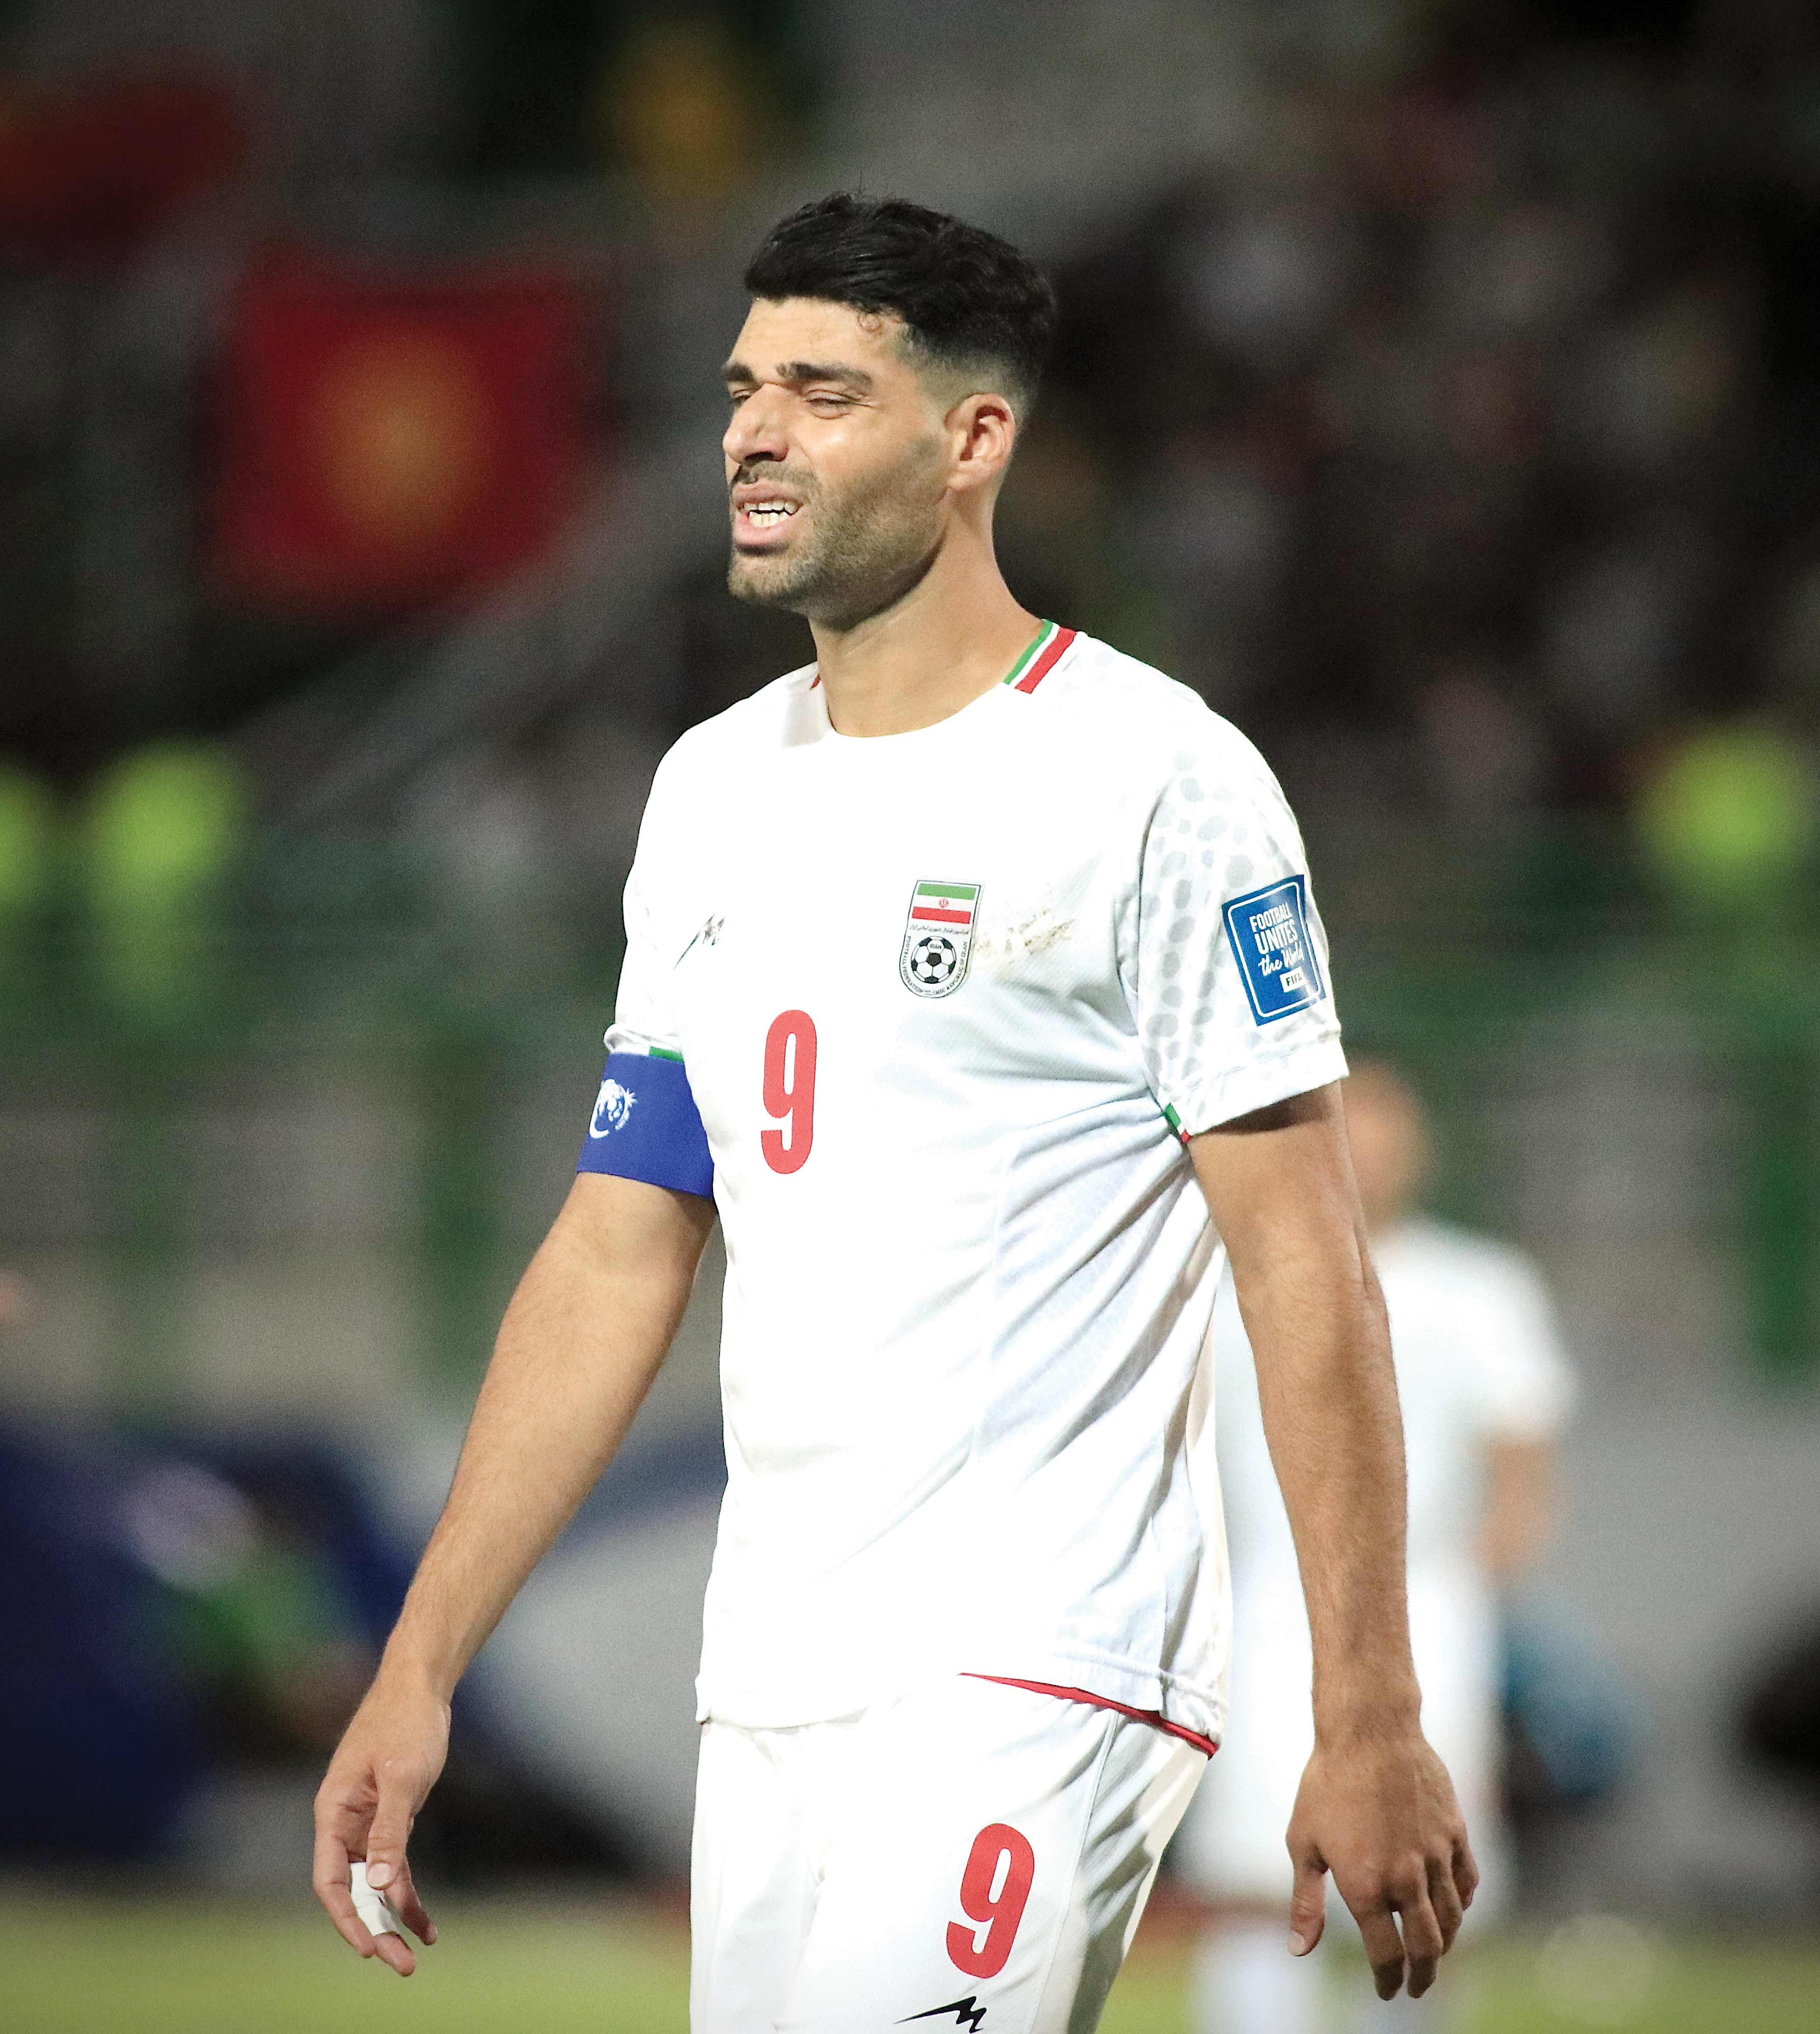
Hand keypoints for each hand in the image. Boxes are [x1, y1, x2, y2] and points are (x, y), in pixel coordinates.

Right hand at [312, 1672, 450, 1975]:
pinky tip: (426, 1921)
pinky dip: (408, 1893)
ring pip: (376, 1885)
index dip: (346, 1917)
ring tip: (418, 1953)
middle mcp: (344, 1823)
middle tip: (402, 1964)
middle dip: (374, 1929)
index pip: (331, 1880)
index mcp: (333, 1813)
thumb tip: (381, 1882)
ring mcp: (367, 1824)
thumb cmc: (405, 1722)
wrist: (420, 1686)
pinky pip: (396, 1867)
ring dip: (394, 1918)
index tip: (367, 1947)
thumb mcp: (401, 1776)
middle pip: (354, 1890)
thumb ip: (389, 1828)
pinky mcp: (391, 1819)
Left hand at [1284, 1723, 1476, 1999]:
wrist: (1369, 1731)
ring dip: (1444, 1943)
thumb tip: (1299, 1950)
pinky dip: (1463, 1902)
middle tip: (1417, 1988)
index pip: (1387, 1957)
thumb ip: (1305, 1902)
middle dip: (1423, 1977)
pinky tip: (1453, 1908)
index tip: (1387, 1992)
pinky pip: (1468, 1881)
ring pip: (1452, 1918)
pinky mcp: (1456, 1832)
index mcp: (1366, 1887)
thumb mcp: (1302, 1842)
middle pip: (1427, 1948)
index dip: (1388, 1982)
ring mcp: (1436, 1855)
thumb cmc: (1326, 1783)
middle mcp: (1406, 1878)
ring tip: (1433, 1952)